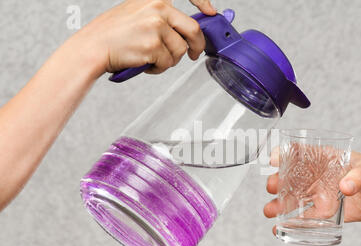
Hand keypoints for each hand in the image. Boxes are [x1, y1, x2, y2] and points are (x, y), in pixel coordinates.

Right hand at [74, 0, 215, 74]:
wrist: (93, 47)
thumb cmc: (114, 33)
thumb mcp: (138, 12)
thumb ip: (162, 16)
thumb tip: (185, 29)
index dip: (203, 2)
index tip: (211, 12)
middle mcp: (157, 8)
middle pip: (193, 29)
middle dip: (197, 46)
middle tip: (194, 53)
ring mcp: (156, 27)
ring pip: (180, 50)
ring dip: (170, 60)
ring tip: (154, 58)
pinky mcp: (153, 46)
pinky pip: (168, 63)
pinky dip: (159, 68)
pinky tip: (147, 63)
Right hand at [264, 148, 360, 222]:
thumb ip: (358, 176)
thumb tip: (344, 187)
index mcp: (328, 159)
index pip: (302, 153)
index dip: (285, 154)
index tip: (273, 159)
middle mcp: (323, 177)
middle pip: (294, 178)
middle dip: (279, 182)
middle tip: (272, 187)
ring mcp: (326, 195)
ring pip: (298, 199)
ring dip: (282, 205)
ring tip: (270, 211)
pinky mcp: (334, 213)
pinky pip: (312, 219)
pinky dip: (298, 224)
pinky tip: (284, 228)